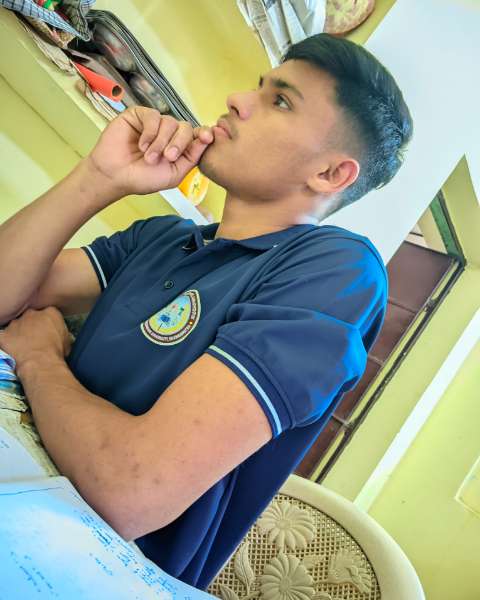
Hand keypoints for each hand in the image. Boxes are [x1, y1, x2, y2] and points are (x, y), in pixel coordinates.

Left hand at [0, 307, 71, 374]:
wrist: (42, 363)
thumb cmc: (57, 353)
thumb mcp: (68, 341)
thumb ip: (62, 333)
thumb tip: (61, 338)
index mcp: (50, 312)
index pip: (48, 313)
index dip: (47, 323)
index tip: (48, 331)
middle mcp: (32, 314)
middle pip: (30, 316)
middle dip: (31, 325)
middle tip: (35, 338)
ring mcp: (15, 323)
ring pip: (15, 326)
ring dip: (18, 333)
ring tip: (24, 346)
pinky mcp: (4, 335)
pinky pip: (3, 337)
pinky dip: (6, 342)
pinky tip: (13, 350)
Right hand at [87, 106, 213, 196]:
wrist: (115, 176)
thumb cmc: (143, 178)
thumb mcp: (174, 174)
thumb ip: (192, 158)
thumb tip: (208, 139)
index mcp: (179, 147)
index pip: (197, 135)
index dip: (204, 134)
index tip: (207, 137)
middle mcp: (169, 133)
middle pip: (186, 128)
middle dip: (179, 143)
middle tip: (167, 157)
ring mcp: (154, 123)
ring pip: (170, 122)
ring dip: (160, 142)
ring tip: (148, 157)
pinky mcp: (139, 115)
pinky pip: (153, 116)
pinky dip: (150, 132)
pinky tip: (141, 145)